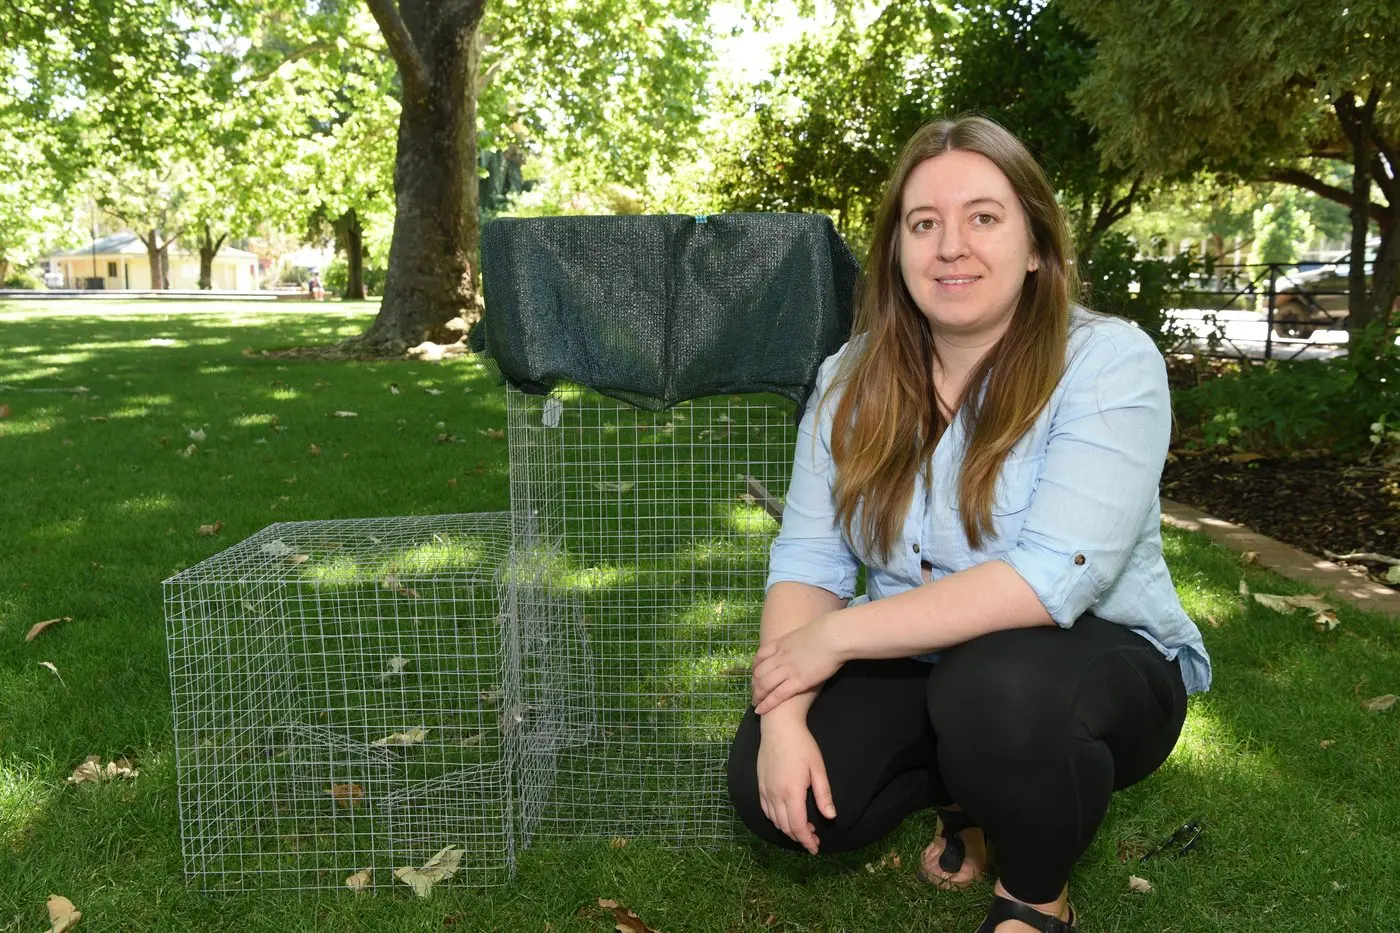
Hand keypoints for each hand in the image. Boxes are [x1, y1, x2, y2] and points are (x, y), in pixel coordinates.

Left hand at [752, 614, 842, 714]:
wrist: (833, 637)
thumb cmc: (827, 633)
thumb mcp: (804, 634)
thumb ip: (798, 643)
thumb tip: (802, 646)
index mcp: (780, 643)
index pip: (760, 656)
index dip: (755, 667)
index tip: (755, 674)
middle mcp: (780, 657)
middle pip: (759, 672)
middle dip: (754, 684)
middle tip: (754, 693)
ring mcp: (787, 670)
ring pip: (764, 684)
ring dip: (757, 695)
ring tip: (755, 704)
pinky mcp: (797, 682)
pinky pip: (777, 695)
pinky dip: (767, 704)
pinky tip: (760, 710)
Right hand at [757, 718, 836, 854]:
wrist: (779, 727)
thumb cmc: (801, 745)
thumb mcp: (818, 768)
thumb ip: (823, 794)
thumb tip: (831, 817)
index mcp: (792, 792)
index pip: (798, 827)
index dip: (807, 841)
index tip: (816, 849)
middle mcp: (775, 795)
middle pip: (786, 827)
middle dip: (800, 838)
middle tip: (814, 838)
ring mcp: (765, 790)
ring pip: (775, 821)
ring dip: (788, 829)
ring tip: (804, 827)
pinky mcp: (760, 785)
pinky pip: (766, 810)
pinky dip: (776, 819)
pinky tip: (786, 816)